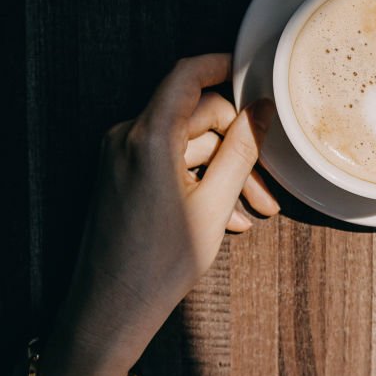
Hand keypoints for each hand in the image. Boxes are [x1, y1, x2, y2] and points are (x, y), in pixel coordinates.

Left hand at [37, 54, 276, 375]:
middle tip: (267, 186)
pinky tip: (227, 216)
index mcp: (148, 137)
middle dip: (236, 146)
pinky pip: (168, 163)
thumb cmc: (158, 264)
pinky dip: (198, 181)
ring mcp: (120, 157)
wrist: (108, 310)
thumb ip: (240, 152)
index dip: (221, 65)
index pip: (187, 76)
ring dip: (222, 171)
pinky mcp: (120, 176)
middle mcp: (128, 138)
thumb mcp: (213, 206)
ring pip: (186, 145)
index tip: (249, 71)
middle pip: (195, 117)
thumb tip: (261, 112)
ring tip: (253, 210)